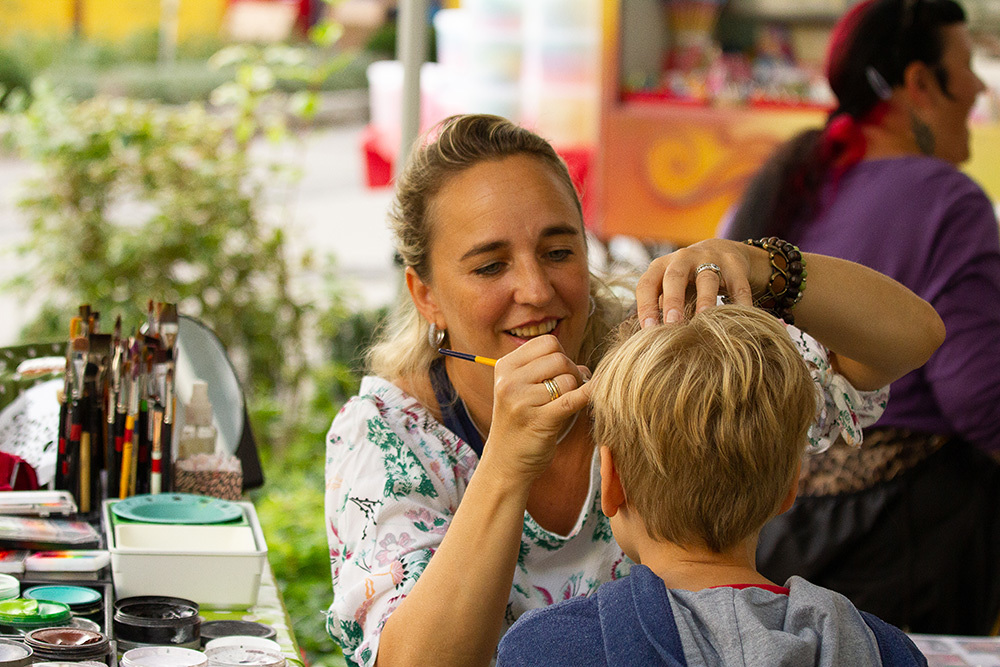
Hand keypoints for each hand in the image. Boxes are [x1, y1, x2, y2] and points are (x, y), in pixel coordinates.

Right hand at [483, 335, 589, 480]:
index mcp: (505, 367)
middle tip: (569, 391)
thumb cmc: (519, 424)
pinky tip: (593, 396)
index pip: (547, 342)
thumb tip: (585, 368)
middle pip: (560, 358)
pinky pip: (572, 400)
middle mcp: (510, 381)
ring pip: (568, 380)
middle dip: (572, 372)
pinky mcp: (538, 421)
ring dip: (575, 390)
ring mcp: (522, 401)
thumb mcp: (522, 391)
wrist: (505, 463)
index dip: (562, 355)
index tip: (561, 373)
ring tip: (566, 404)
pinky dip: (588, 396)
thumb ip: (548, 372)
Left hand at [635, 239, 763, 327]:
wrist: (719, 251)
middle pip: (674, 277)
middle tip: (672, 324)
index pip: (647, 284)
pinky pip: (738, 285)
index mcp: (660, 266)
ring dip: (705, 300)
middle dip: (673, 301)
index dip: (646, 306)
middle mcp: (682, 259)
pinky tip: (740, 319)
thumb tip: (647, 343)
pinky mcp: (734, 265)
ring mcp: (710, 259)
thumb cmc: (685, 281)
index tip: (648, 330)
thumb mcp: (667, 288)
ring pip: (707, 279)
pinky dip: (740, 302)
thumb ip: (657, 309)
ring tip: (703, 321)